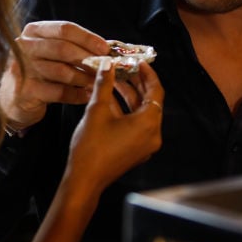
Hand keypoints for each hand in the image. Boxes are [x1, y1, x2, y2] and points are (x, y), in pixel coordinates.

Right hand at [0, 20, 109, 129]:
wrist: (13, 100)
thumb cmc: (38, 73)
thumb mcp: (50, 54)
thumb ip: (71, 48)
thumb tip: (105, 49)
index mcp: (33, 31)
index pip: (64, 29)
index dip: (87, 38)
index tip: (105, 49)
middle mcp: (23, 46)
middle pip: (63, 48)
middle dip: (88, 58)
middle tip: (104, 67)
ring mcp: (21, 68)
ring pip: (62, 71)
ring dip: (84, 78)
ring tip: (98, 83)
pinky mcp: (24, 91)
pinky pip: (58, 92)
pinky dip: (76, 94)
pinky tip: (87, 96)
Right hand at [65, 60, 163, 193]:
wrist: (85, 180)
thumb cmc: (91, 147)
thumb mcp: (97, 110)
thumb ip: (104, 84)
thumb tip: (107, 65)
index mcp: (148, 123)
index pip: (156, 91)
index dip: (147, 73)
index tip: (138, 61)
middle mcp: (152, 134)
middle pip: (150, 102)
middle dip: (136, 83)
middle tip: (125, 67)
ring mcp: (145, 144)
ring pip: (141, 113)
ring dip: (129, 96)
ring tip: (114, 80)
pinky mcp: (136, 150)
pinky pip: (136, 125)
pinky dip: (126, 111)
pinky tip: (110, 99)